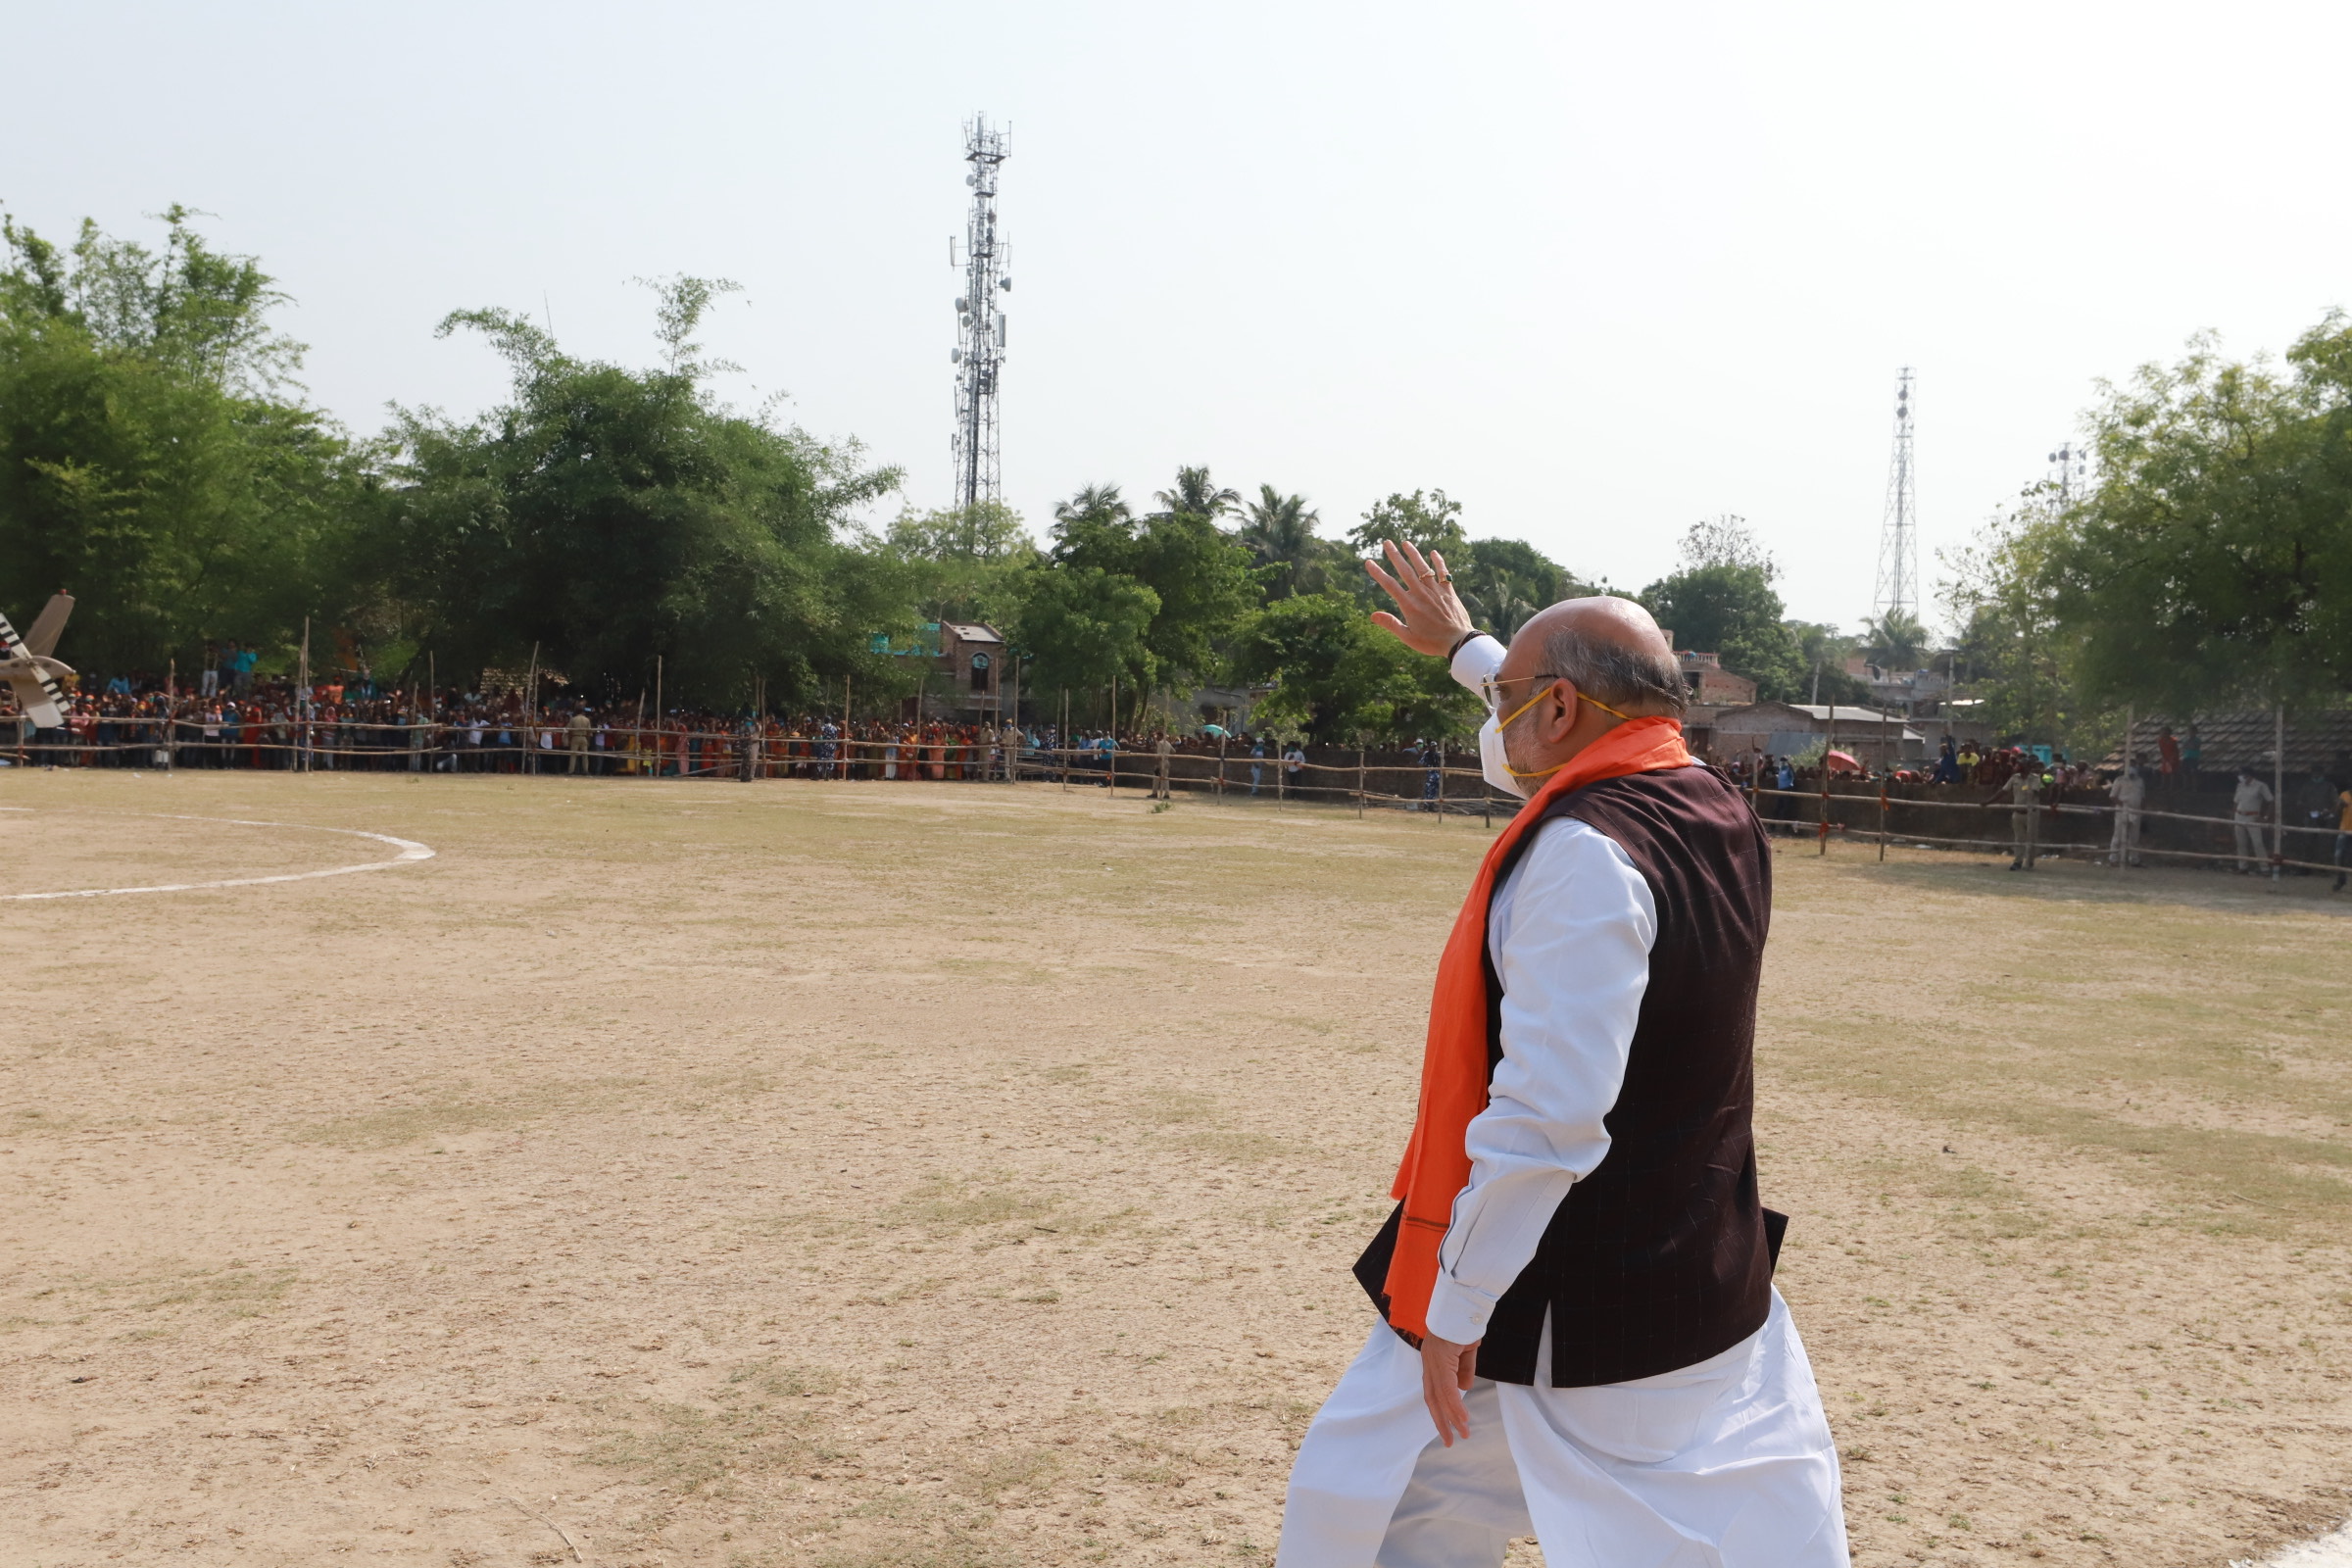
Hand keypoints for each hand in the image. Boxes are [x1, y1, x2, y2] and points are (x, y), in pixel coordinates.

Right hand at [1365, 540, 1473, 658]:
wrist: (1458, 642)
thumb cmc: (1432, 643)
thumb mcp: (1408, 637)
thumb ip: (1391, 624)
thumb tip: (1372, 615)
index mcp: (1409, 605)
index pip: (1389, 584)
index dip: (1377, 572)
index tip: (1369, 562)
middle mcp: (1421, 593)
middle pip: (1405, 570)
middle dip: (1394, 555)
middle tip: (1386, 542)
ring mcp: (1436, 590)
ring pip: (1423, 567)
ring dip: (1414, 554)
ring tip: (1406, 542)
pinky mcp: (1449, 591)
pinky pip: (1443, 573)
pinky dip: (1439, 562)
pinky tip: (1434, 552)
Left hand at [1418, 1332, 1478, 1445]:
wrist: (1465, 1302)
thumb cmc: (1466, 1323)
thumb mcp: (1466, 1351)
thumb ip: (1463, 1370)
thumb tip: (1463, 1389)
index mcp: (1433, 1360)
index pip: (1433, 1391)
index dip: (1439, 1411)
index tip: (1446, 1428)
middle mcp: (1429, 1361)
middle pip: (1432, 1398)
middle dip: (1441, 1422)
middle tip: (1450, 1442)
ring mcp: (1433, 1359)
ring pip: (1440, 1395)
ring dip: (1452, 1417)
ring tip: (1462, 1434)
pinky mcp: (1442, 1357)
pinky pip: (1447, 1387)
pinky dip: (1455, 1404)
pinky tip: (1462, 1418)